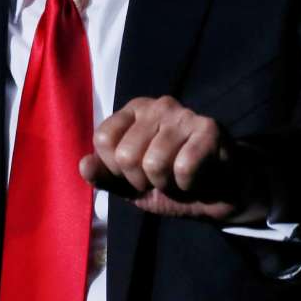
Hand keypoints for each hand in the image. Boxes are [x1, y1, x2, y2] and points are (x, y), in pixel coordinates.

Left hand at [78, 95, 269, 224]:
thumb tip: (83, 165)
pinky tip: (197, 179)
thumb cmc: (169, 183)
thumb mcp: (129, 186)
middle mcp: (157, 105)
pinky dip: (188, 186)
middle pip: (126, 155)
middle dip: (142, 181)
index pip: (103, 139)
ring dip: (167, 185)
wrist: (218, 195)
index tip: (135, 173)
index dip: (116, 169)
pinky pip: (183, 168)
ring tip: (179, 179)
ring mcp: (184, 114)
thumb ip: (104, 176)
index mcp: (133, 111)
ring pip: (154, 164)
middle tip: (161, 179)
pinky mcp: (210, 128)